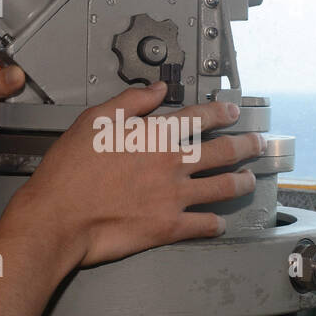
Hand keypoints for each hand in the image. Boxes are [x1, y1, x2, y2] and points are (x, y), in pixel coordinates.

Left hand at [0, 59, 26, 182]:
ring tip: (32, 99)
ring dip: (22, 98)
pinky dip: (20, 118)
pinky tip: (24, 117)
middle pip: (10, 70)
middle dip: (23, 76)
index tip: (31, 53)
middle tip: (36, 79)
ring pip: (15, 94)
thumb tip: (18, 74)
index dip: (12, 48)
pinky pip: (14, 116)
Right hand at [8, 81, 264, 268]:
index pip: (200, 117)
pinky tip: (220, 223)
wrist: (59, 216)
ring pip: (223, 187)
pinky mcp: (169, 226)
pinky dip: (216, 224)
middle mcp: (172, 164)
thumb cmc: (70, 171)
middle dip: (246, 145)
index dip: (222, 112)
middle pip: (223, 151)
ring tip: (248, 180)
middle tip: (257, 144)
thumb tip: (157, 89)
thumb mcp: (94, 121)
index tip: (233, 112)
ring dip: (240, 182)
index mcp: (156, 135)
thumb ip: (131, 102)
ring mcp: (175, 196)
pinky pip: (204, 224)